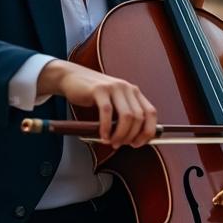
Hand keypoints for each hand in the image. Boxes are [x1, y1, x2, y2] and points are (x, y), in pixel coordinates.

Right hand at [40, 61, 157, 147]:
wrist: (72, 77)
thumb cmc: (93, 95)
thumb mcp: (114, 103)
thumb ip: (124, 117)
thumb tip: (134, 140)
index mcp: (134, 92)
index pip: (151, 113)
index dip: (148, 131)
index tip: (138, 143)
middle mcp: (128, 88)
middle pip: (139, 117)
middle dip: (131, 136)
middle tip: (120, 144)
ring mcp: (114, 87)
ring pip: (127, 116)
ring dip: (120, 134)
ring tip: (112, 142)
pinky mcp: (99, 89)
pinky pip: (107, 112)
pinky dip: (106, 128)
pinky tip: (103, 136)